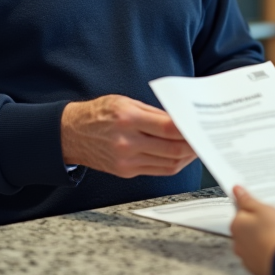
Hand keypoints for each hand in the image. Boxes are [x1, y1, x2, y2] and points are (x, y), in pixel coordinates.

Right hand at [60, 95, 196, 177]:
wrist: (70, 134)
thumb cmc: (98, 114)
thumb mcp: (125, 102)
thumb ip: (153, 112)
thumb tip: (179, 120)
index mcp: (128, 119)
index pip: (169, 128)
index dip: (189, 130)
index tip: (200, 126)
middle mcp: (128, 142)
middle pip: (173, 149)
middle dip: (193, 145)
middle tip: (204, 139)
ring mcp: (127, 160)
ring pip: (169, 163)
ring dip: (186, 157)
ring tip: (195, 148)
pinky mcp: (126, 172)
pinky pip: (158, 171)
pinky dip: (173, 164)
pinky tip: (180, 156)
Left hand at [231, 185, 274, 274]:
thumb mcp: (263, 209)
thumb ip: (247, 200)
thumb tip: (236, 190)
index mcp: (237, 224)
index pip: (240, 211)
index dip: (252, 208)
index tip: (262, 208)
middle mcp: (237, 241)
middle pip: (246, 227)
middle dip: (257, 223)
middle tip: (273, 221)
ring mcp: (246, 255)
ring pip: (252, 241)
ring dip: (261, 237)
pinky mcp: (255, 265)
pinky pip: (259, 253)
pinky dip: (265, 249)